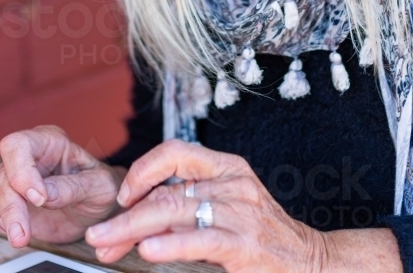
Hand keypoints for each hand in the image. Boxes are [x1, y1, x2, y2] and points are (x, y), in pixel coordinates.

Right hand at [0, 125, 124, 248]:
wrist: (94, 209)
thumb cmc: (98, 189)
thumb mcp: (98, 186)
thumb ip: (72, 187)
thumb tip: (44, 195)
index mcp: (48, 141)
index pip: (17, 144)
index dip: (21, 173)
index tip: (39, 199)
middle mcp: (23, 155)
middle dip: (9, 208)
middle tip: (23, 234)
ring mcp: (7, 175)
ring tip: (14, 231)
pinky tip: (2, 229)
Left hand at [85, 140, 401, 272]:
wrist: (314, 263)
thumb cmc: (264, 238)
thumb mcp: (230, 208)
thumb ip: (193, 205)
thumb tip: (139, 218)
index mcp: (226, 167)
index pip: (175, 150)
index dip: (142, 169)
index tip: (122, 195)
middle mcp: (232, 183)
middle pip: (166, 189)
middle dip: (126, 214)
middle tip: (98, 235)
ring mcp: (241, 211)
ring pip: (175, 212)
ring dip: (133, 231)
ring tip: (108, 245)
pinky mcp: (246, 244)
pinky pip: (201, 239)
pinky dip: (171, 245)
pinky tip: (149, 251)